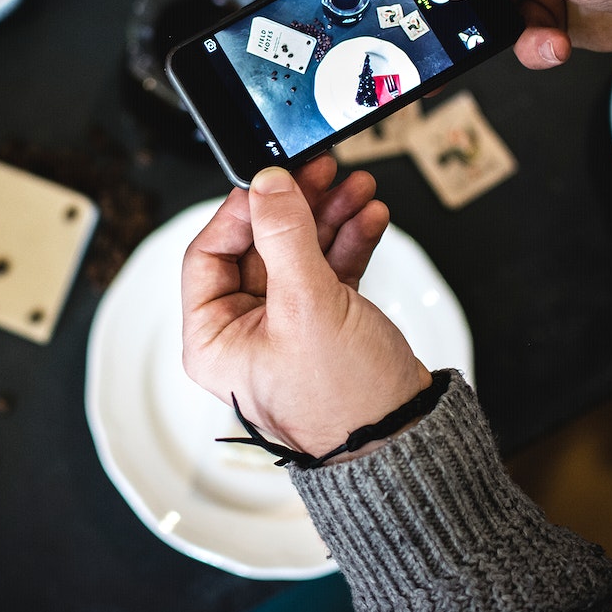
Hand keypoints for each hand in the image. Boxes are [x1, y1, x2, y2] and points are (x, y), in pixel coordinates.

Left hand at [181, 156, 429, 460]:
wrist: (404, 441)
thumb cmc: (345, 403)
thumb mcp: (307, 307)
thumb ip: (285, 236)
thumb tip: (268, 185)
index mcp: (214, 339)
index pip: (208, 254)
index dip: (240, 211)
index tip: (272, 179)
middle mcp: (243, 333)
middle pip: (258, 246)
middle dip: (296, 206)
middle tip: (321, 170)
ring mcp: (284, 327)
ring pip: (297, 252)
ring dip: (328, 216)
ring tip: (357, 188)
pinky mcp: (322, 324)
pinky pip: (326, 269)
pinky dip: (348, 242)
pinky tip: (369, 218)